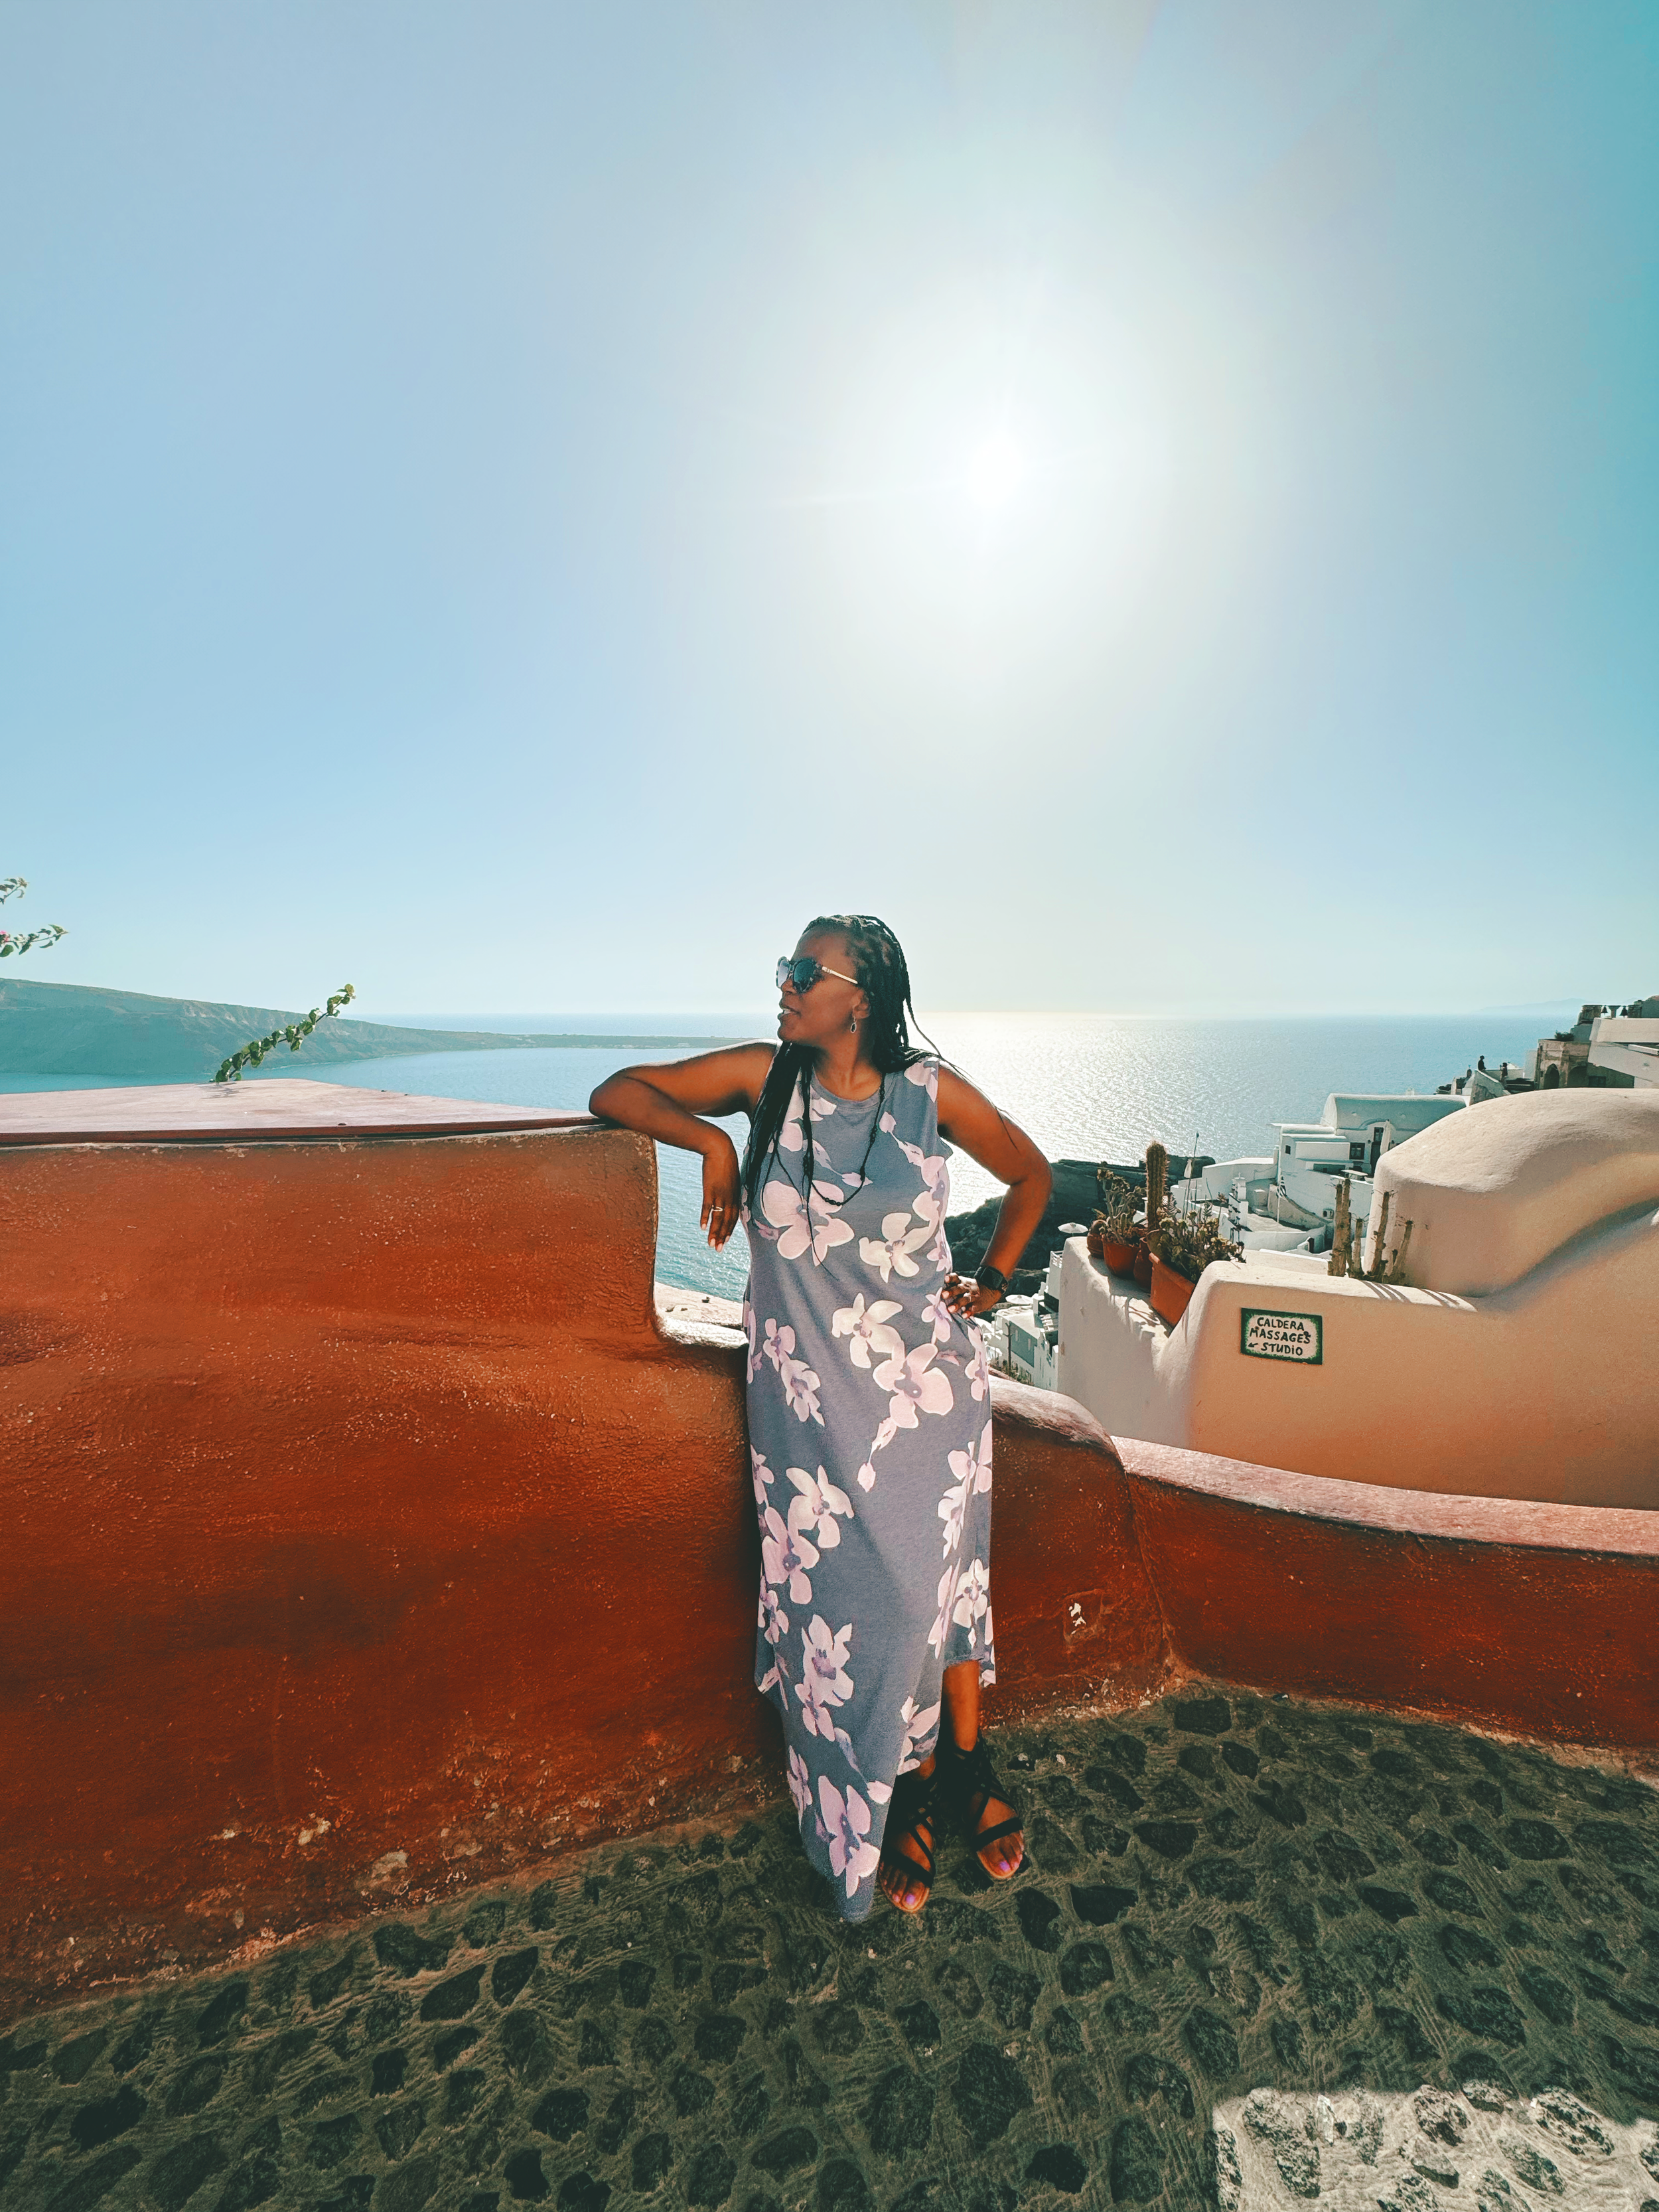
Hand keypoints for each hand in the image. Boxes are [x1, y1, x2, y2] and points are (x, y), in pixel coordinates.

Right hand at [700, 1135, 741, 1249]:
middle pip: (727, 1221)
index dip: (729, 1230)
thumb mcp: (730, 1176)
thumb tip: (726, 1192)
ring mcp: (721, 1193)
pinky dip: (706, 1217)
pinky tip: (703, 1228)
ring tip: (711, 1245)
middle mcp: (730, 1197)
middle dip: (722, 1236)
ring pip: (718, 1217)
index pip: (734, 1217)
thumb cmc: (725, 1160)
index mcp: (736, 1195)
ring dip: (715, 1232)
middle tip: (719, 1250)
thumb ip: (729, 1186)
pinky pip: (708, 1206)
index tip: (725, 1241)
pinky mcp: (711, 1188)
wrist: (720, 1148)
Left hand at [942, 1271, 1002, 1319]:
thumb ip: (951, 1286)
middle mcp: (966, 1288)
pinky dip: (969, 1312)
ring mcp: (972, 1296)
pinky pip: (973, 1308)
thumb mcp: (963, 1283)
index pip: (955, 1278)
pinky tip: (964, 1315)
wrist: (990, 1288)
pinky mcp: (978, 1305)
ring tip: (950, 1309)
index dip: (950, 1278)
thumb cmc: (970, 1287)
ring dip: (957, 1304)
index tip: (945, 1278)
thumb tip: (934, 1290)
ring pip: (964, 1299)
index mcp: (961, 1282)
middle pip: (958, 1289)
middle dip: (950, 1292)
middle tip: (943, 1295)